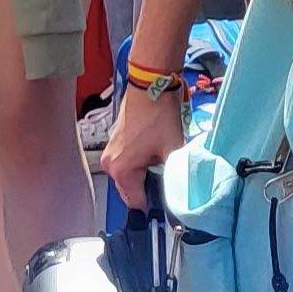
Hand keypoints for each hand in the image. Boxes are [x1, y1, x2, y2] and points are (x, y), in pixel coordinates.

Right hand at [104, 81, 184, 209]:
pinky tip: (155, 156)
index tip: (168, 204)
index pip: (136, 202)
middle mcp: (110, 164)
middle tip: (169, 184)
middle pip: (131, 190)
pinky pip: (127, 163)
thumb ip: (175, 175)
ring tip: (163, 168)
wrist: (150, 85)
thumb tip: (181, 192)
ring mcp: (110, 152)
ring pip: (129, 176)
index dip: (154, 206)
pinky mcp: (114, 142)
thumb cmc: (159, 117)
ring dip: (144, 176)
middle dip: (149, 190)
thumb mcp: (172, 150)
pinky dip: (139, 164)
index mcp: (121, 170)